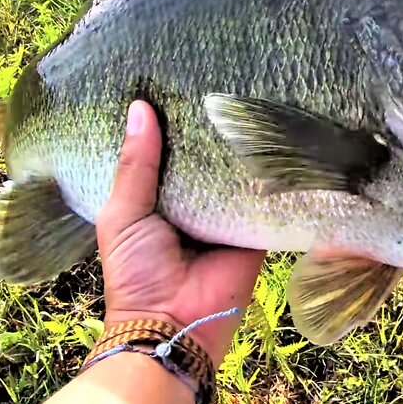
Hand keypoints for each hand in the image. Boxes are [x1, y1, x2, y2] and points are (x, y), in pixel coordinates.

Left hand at [96, 100, 266, 364]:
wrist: (173, 324)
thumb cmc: (137, 271)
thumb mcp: (124, 213)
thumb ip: (136, 164)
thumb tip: (140, 107)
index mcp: (158, 200)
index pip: (170, 153)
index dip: (175, 123)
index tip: (182, 82)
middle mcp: (195, 204)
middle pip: (206, 160)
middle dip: (212, 131)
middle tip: (227, 79)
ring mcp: (227, 215)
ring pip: (236, 174)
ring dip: (242, 148)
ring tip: (256, 96)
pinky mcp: (256, 229)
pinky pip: (265, 197)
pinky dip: (269, 176)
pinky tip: (278, 138)